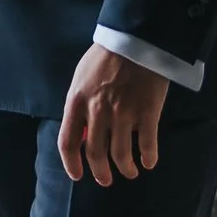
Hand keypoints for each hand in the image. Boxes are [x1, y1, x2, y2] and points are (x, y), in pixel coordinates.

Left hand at [57, 44, 170, 185]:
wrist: (138, 37)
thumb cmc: (107, 55)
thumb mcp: (82, 77)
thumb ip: (79, 104)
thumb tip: (82, 133)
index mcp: (77, 101)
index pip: (68, 142)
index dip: (71, 164)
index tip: (78, 175)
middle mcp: (97, 112)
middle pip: (95, 154)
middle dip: (101, 173)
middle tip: (106, 179)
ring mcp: (123, 113)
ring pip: (121, 154)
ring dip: (125, 168)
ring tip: (130, 172)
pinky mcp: (147, 112)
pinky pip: (147, 144)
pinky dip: (148, 158)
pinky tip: (148, 162)